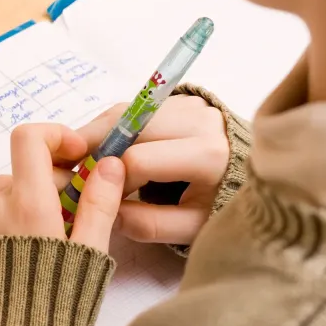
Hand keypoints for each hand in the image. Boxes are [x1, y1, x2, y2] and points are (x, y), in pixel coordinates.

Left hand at [0, 123, 125, 252]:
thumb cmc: (48, 308)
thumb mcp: (86, 256)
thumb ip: (99, 205)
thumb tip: (109, 164)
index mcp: (27, 203)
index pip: (30, 138)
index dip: (55, 136)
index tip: (77, 156)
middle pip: (22, 171)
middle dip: (50, 183)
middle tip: (74, 216)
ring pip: (3, 196)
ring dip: (26, 205)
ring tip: (46, 244)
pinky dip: (5, 224)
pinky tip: (20, 257)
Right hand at [77, 95, 228, 245]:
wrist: (252, 176)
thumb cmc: (221, 204)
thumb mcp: (191, 227)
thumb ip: (149, 224)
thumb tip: (108, 212)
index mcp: (208, 156)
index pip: (140, 160)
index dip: (112, 180)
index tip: (99, 197)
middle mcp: (201, 121)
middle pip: (129, 127)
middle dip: (96, 149)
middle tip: (73, 171)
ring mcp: (192, 105)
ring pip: (128, 112)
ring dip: (100, 132)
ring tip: (80, 156)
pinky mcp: (183, 99)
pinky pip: (136, 108)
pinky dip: (115, 125)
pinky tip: (105, 145)